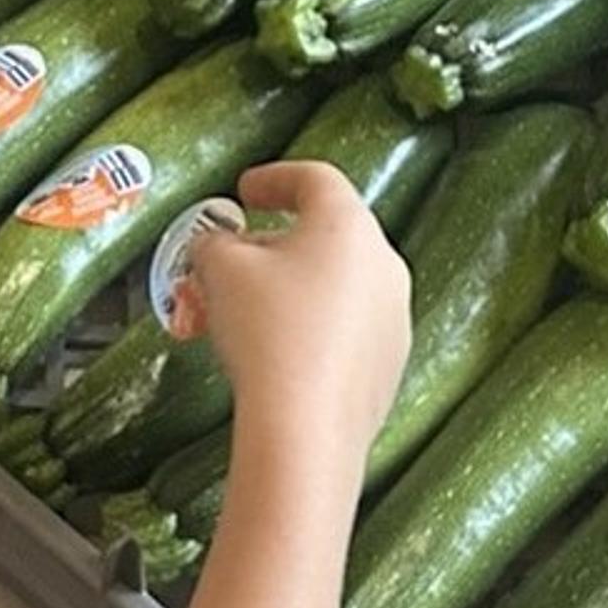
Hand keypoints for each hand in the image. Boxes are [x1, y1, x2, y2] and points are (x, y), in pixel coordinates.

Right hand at [179, 161, 410, 480]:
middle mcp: (384, 264)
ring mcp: (393, 316)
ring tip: (249, 309)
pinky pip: (348, 328)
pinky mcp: (389, 362)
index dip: (274, 179)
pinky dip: (314, 326)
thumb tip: (215, 247)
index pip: (314, 179)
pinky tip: (278, 349)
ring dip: (295, 286)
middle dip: (276, 242)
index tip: (247, 191)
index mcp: (349, 226)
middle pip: (328, 234)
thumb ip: (213, 243)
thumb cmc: (269, 336)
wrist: (305, 428)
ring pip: (339, 283)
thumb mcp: (220, 270)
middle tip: (237, 258)